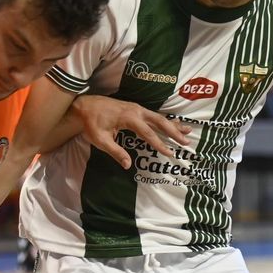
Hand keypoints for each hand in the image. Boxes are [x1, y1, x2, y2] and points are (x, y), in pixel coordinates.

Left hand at [72, 94, 190, 169]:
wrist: (84, 107)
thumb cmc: (91, 124)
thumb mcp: (101, 140)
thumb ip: (115, 152)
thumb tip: (128, 165)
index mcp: (129, 117)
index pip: (148, 134)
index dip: (160, 145)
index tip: (170, 153)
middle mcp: (136, 110)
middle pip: (159, 122)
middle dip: (174, 132)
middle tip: (186, 142)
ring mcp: (137, 108)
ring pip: (159, 117)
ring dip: (173, 125)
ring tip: (187, 131)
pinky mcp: (136, 109)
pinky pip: (153, 115)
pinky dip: (165, 120)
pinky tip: (173, 124)